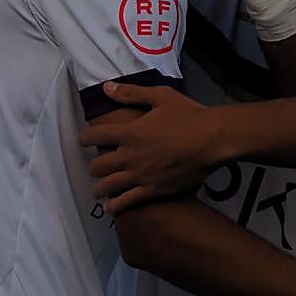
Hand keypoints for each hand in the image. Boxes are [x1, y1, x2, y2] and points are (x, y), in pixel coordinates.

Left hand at [79, 82, 218, 213]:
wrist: (212, 140)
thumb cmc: (188, 115)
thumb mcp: (160, 96)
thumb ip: (131, 93)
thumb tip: (106, 88)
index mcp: (129, 132)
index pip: (95, 136)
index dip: (84, 138)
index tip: (83, 140)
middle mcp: (130, 156)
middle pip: (98, 165)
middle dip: (93, 166)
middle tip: (95, 166)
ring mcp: (140, 175)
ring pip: (108, 186)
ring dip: (99, 187)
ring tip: (98, 189)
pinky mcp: (153, 190)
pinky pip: (127, 202)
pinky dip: (114, 206)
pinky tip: (109, 208)